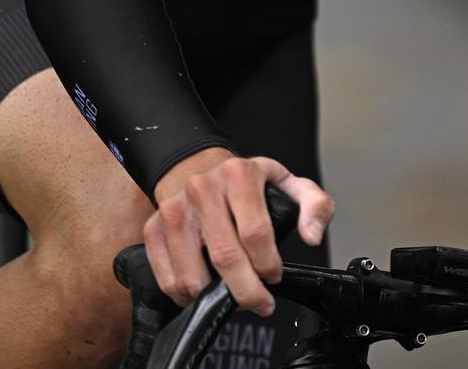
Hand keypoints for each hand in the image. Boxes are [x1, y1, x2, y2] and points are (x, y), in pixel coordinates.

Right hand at [144, 149, 333, 315]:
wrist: (194, 165)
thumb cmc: (243, 182)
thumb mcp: (286, 182)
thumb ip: (314, 204)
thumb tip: (312, 236)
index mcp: (239, 175)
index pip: (255, 232)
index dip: (268, 264)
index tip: (274, 277)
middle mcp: (203, 189)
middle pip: (225, 256)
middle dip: (247, 291)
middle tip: (260, 302)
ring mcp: (174, 210)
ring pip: (193, 275)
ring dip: (214, 297)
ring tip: (230, 294)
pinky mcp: (153, 229)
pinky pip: (167, 279)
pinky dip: (186, 296)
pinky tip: (203, 288)